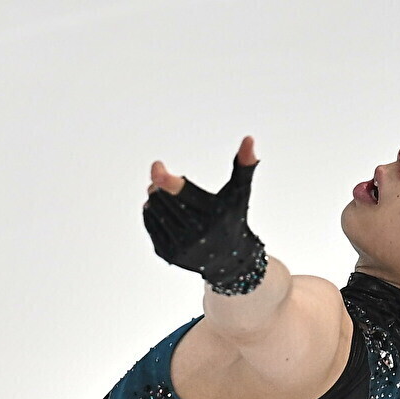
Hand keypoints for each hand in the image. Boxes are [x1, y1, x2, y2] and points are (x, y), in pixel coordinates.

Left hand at [143, 134, 267, 295]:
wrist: (229, 260)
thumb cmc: (233, 217)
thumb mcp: (240, 192)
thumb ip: (244, 165)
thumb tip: (249, 138)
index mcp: (215, 215)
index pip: (185, 195)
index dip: (167, 181)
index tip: (156, 167)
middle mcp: (198, 234)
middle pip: (167, 201)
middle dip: (160, 185)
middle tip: (159, 177)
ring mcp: (182, 247)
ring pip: (156, 212)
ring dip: (154, 197)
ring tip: (158, 191)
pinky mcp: (169, 255)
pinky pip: (151, 225)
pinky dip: (150, 212)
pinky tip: (157, 206)